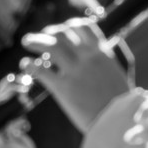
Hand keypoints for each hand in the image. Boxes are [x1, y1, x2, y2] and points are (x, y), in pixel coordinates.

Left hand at [22, 18, 131, 132]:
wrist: (118, 122)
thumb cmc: (121, 103)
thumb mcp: (118, 74)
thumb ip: (106, 62)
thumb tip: (106, 51)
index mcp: (102, 53)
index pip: (84, 27)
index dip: (70, 25)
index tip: (63, 31)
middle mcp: (88, 58)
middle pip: (62, 33)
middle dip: (49, 32)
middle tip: (41, 37)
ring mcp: (75, 72)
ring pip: (49, 46)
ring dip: (35, 41)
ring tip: (26, 42)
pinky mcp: (62, 88)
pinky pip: (40, 70)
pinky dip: (30, 65)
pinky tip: (26, 65)